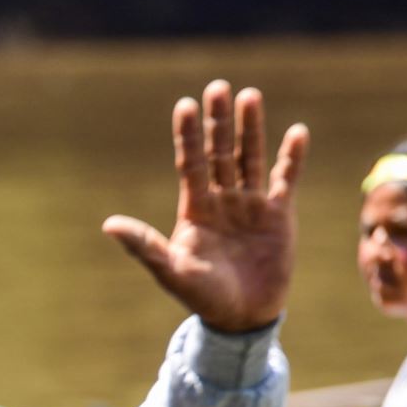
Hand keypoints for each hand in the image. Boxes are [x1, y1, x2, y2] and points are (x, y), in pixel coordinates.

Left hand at [103, 81, 308, 333]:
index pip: (190, 163)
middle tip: (217, 88)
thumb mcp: (171, 271)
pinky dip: (292, 158)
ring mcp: (251, 205)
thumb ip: (144, 246)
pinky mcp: (279, 215)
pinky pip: (287, 180)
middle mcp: (221, 200)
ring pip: (250, 158)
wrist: (242, 318)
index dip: (187, 136)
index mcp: (195, 209)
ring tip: (249, 95)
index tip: (185, 105)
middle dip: (218, 122)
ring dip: (250, 129)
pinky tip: (297, 131)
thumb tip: (109, 224)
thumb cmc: (203, 297)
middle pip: (219, 153)